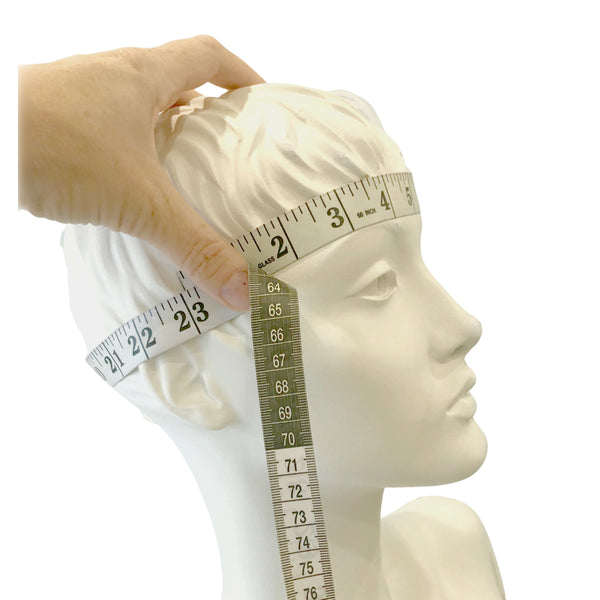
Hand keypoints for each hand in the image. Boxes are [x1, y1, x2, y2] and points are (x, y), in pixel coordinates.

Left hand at [18, 35, 264, 310]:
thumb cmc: (54, 146)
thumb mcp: (139, 202)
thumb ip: (194, 245)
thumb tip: (243, 288)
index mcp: (144, 76)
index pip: (208, 55)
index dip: (241, 72)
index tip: (260, 98)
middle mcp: (113, 76)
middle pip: (174, 76)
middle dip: (206, 104)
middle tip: (228, 143)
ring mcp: (81, 95)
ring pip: (137, 102)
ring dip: (165, 126)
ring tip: (184, 167)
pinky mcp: (57, 120)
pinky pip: (107, 126)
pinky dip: (129, 147)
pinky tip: (129, 183)